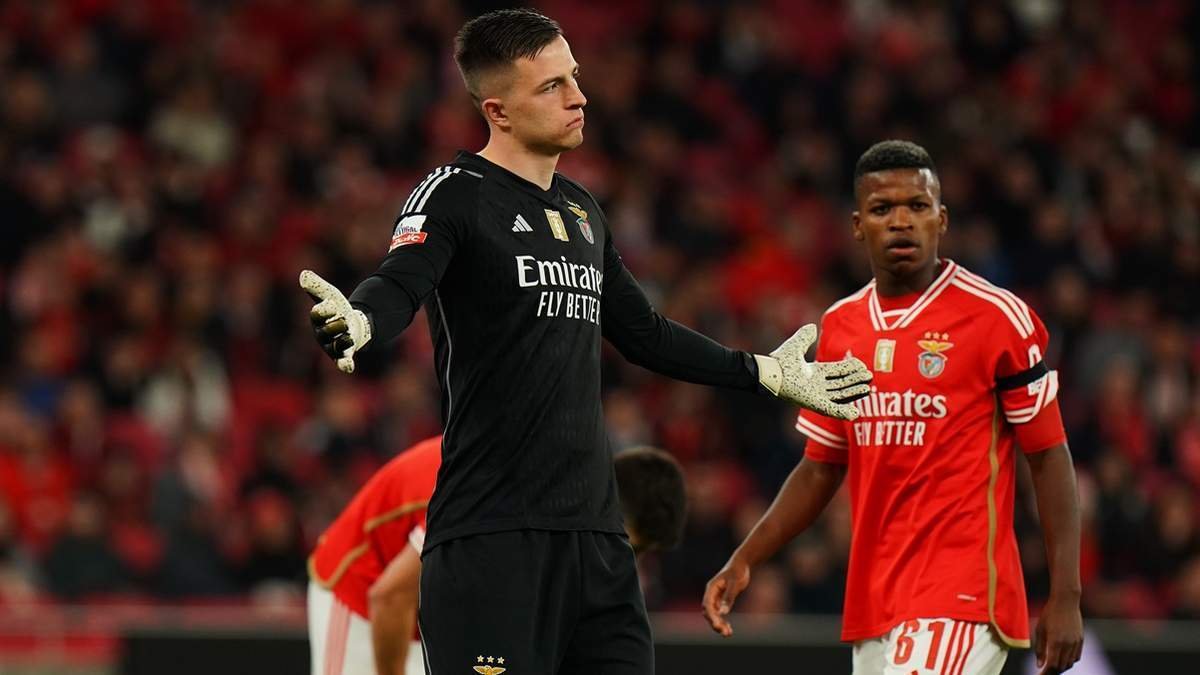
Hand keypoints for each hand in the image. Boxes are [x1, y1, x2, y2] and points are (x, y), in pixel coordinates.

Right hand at [299, 270, 371, 373]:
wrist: (353, 322)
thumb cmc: (337, 308)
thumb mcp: (328, 294)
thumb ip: (316, 286)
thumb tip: (304, 274)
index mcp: (317, 319)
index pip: (317, 315)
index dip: (325, 309)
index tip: (333, 304)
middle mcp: (322, 335)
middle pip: (326, 332)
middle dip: (337, 325)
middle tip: (345, 320)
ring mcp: (332, 346)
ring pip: (335, 346)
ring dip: (343, 341)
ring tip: (349, 336)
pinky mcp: (344, 354)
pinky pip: (342, 361)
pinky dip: (344, 364)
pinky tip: (348, 367)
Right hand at [702, 558, 750, 636]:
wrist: (742, 564)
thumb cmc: (738, 571)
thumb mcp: (735, 584)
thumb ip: (728, 597)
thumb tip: (723, 613)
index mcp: (711, 588)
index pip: (707, 605)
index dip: (711, 616)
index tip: (718, 625)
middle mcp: (711, 594)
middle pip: (708, 612)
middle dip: (715, 623)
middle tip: (724, 632)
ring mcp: (715, 597)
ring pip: (713, 614)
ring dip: (719, 624)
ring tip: (728, 634)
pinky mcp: (721, 600)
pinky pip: (719, 613)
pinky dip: (723, 621)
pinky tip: (729, 629)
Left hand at [755, 324, 870, 419]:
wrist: (770, 373)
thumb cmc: (779, 362)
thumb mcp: (796, 345)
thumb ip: (805, 337)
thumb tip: (812, 327)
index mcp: (814, 373)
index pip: (836, 371)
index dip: (849, 368)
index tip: (862, 365)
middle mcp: (816, 385)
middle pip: (841, 384)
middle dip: (855, 381)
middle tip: (869, 377)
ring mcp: (815, 396)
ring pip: (839, 396)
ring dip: (853, 394)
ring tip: (867, 389)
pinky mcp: (814, 404)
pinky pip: (831, 410)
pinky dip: (843, 412)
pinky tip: (855, 412)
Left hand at [1033, 595, 1082, 673]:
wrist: (1066, 601)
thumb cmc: (1049, 614)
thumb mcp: (1040, 630)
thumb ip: (1040, 649)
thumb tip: (1039, 665)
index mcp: (1056, 642)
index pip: (1052, 665)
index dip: (1046, 673)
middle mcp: (1068, 644)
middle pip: (1062, 666)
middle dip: (1053, 672)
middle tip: (1045, 672)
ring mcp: (1076, 642)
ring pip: (1070, 663)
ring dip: (1062, 667)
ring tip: (1052, 667)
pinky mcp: (1081, 640)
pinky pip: (1077, 656)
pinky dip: (1069, 661)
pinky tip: (1062, 659)